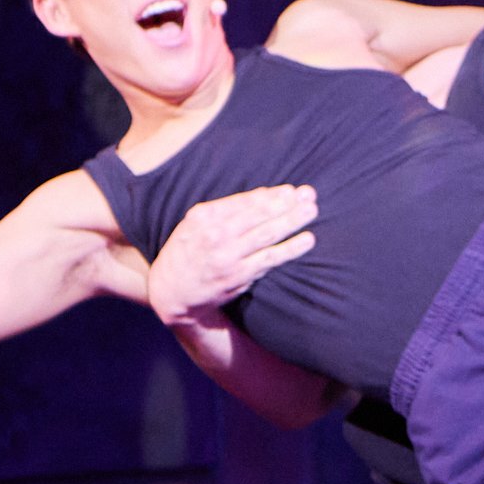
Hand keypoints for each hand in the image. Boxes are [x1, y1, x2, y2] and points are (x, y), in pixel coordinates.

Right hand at [148, 185, 316, 328]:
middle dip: (285, 203)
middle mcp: (214, 234)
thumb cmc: (189, 252)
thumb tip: (264, 193)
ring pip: (266, 234)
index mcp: (203, 217)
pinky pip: (269, 259)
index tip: (290, 190)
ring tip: (311, 210)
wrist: (172, 292)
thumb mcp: (195, 225)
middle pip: (258, 214)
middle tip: (308, 194)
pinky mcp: (238, 276)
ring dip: (292, 220)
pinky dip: (290, 249)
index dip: (270, 195)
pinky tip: (306, 240)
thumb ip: (226, 209)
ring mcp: (227, 256)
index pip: (243, 202)